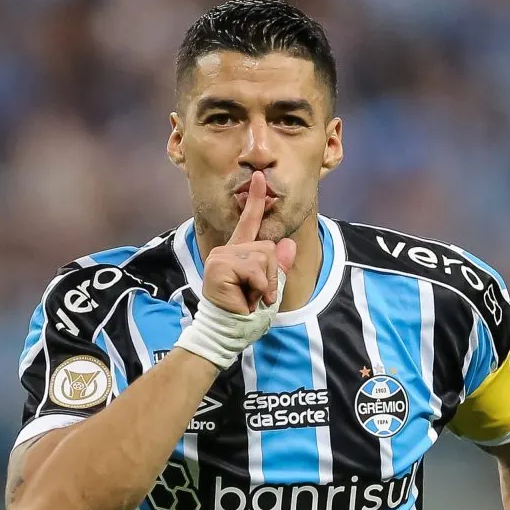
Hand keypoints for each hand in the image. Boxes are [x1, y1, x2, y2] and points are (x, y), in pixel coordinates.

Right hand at [202, 171, 295, 313]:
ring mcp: (222, 256)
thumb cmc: (244, 315)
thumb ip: (278, 267)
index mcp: (237, 252)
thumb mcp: (269, 289)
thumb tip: (289, 244)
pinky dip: (260, 287)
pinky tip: (246, 299)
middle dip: (272, 274)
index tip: (260, 177)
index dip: (255, 200)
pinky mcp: (220, 265)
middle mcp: (227, 250)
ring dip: (267, 282)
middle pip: (268, 247)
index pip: (249, 222)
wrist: (227, 333)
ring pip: (264, 256)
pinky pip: (256, 269)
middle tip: (258, 295)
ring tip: (250, 297)